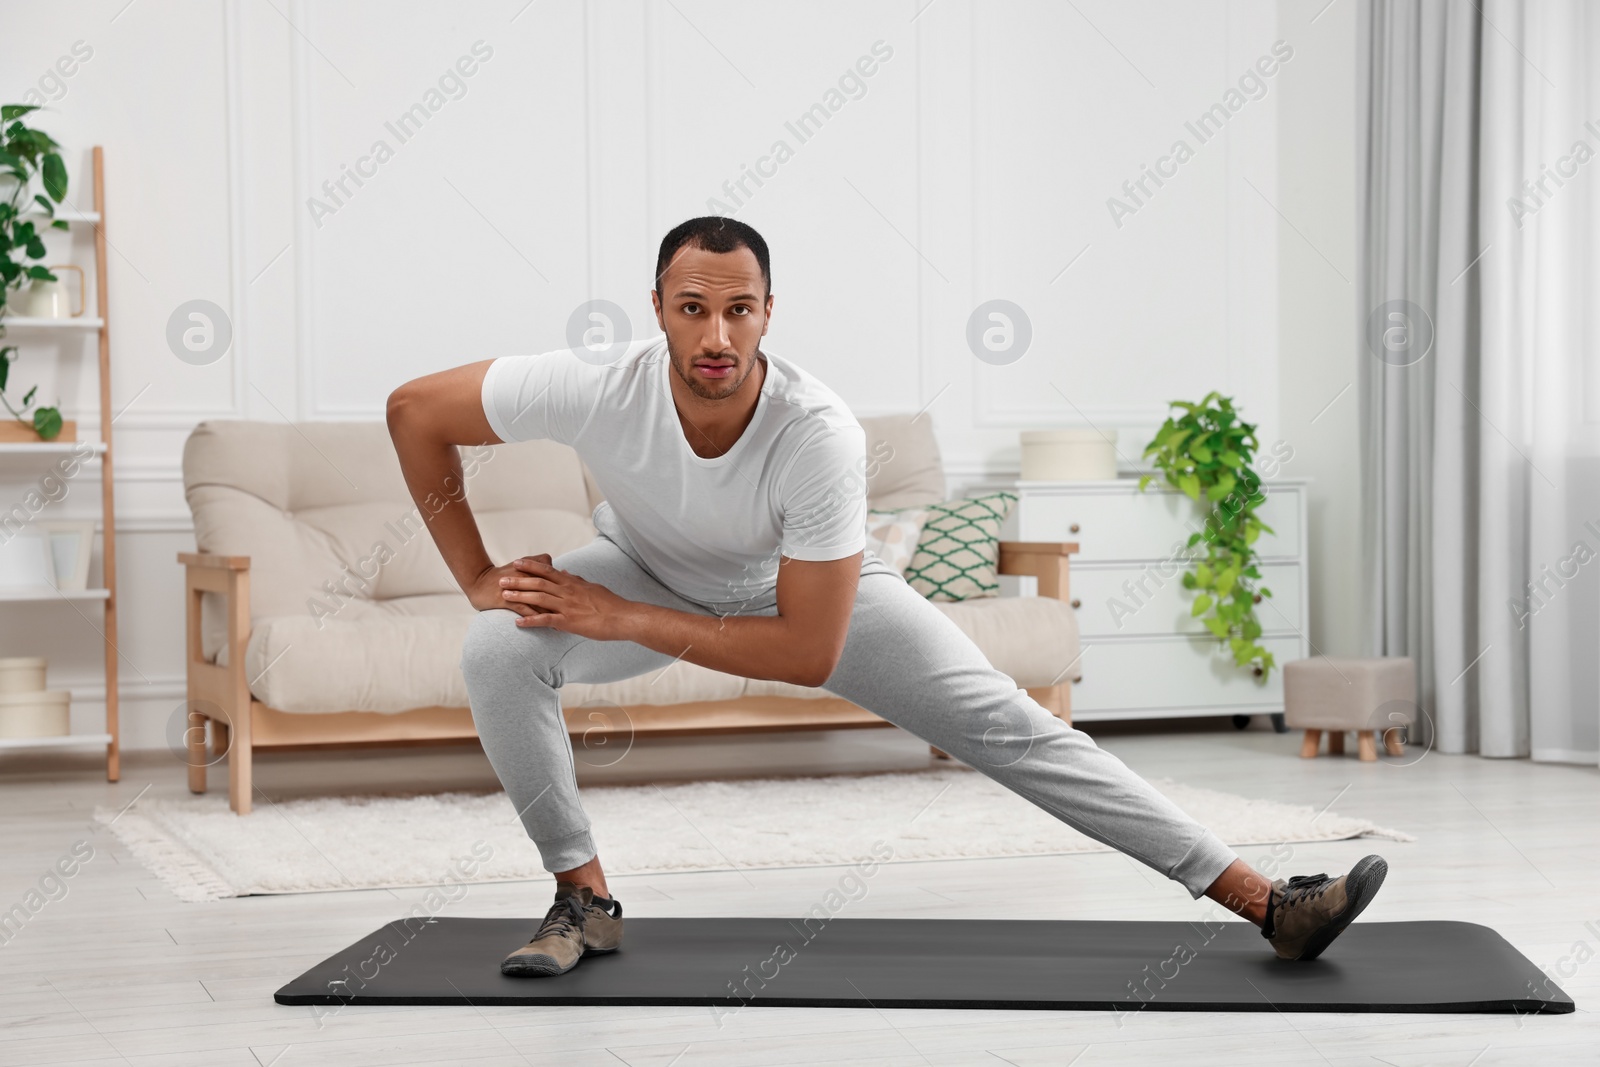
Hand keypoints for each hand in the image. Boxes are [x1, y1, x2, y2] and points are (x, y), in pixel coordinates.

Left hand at [479, 554, 633, 639]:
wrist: (623, 617)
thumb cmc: (611, 604)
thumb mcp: (593, 587)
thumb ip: (577, 580)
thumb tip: (566, 572)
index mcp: (573, 583)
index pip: (548, 571)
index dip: (531, 566)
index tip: (517, 562)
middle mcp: (568, 592)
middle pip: (538, 583)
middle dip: (519, 580)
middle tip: (502, 579)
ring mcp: (567, 606)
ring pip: (539, 599)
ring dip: (520, 597)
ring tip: (504, 596)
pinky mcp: (569, 622)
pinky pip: (546, 620)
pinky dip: (530, 621)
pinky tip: (518, 623)